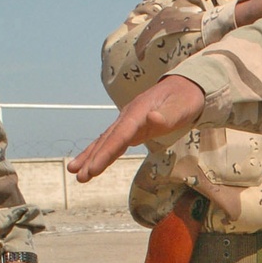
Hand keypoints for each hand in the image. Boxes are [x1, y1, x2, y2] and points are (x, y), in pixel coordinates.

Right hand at [68, 75, 205, 181]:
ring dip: (91, 157)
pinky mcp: (132, 129)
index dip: (106, 153)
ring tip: (75, 173)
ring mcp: (128, 122)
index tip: (94, 169)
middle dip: (93, 158)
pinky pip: (113, 142)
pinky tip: (91, 165)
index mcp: (138, 112)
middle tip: (79, 176)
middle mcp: (128, 117)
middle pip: (108, 140)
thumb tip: (152, 119)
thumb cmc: (186, 98)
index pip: (120, 136)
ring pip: (106, 141)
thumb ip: (168, 114)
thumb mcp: (182, 106)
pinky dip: (101, 153)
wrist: (185, 86)